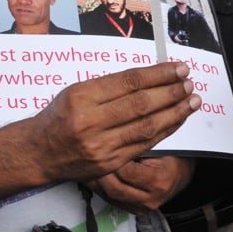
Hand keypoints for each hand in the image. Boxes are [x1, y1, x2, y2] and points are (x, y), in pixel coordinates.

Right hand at [32, 63, 199, 182]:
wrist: (39, 152)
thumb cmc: (60, 116)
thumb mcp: (78, 91)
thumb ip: (112, 86)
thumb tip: (152, 76)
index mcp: (82, 97)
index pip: (129, 82)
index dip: (159, 74)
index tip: (178, 68)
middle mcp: (91, 122)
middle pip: (141, 104)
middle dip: (171, 92)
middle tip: (189, 82)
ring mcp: (101, 146)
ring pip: (147, 126)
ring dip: (175, 112)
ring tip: (192, 100)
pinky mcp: (110, 163)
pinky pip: (145, 145)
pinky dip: (165, 131)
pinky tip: (178, 119)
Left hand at [91, 156, 193, 214]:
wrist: (180, 175)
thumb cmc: (172, 158)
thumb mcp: (160, 148)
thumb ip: (139, 147)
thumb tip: (112, 141)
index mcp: (159, 182)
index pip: (126, 172)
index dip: (113, 159)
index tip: (104, 149)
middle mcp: (151, 199)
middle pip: (114, 188)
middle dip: (100, 172)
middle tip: (92, 158)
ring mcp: (142, 208)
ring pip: (110, 197)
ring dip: (97, 182)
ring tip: (90, 166)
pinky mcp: (135, 211)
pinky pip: (112, 202)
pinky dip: (102, 190)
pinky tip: (96, 178)